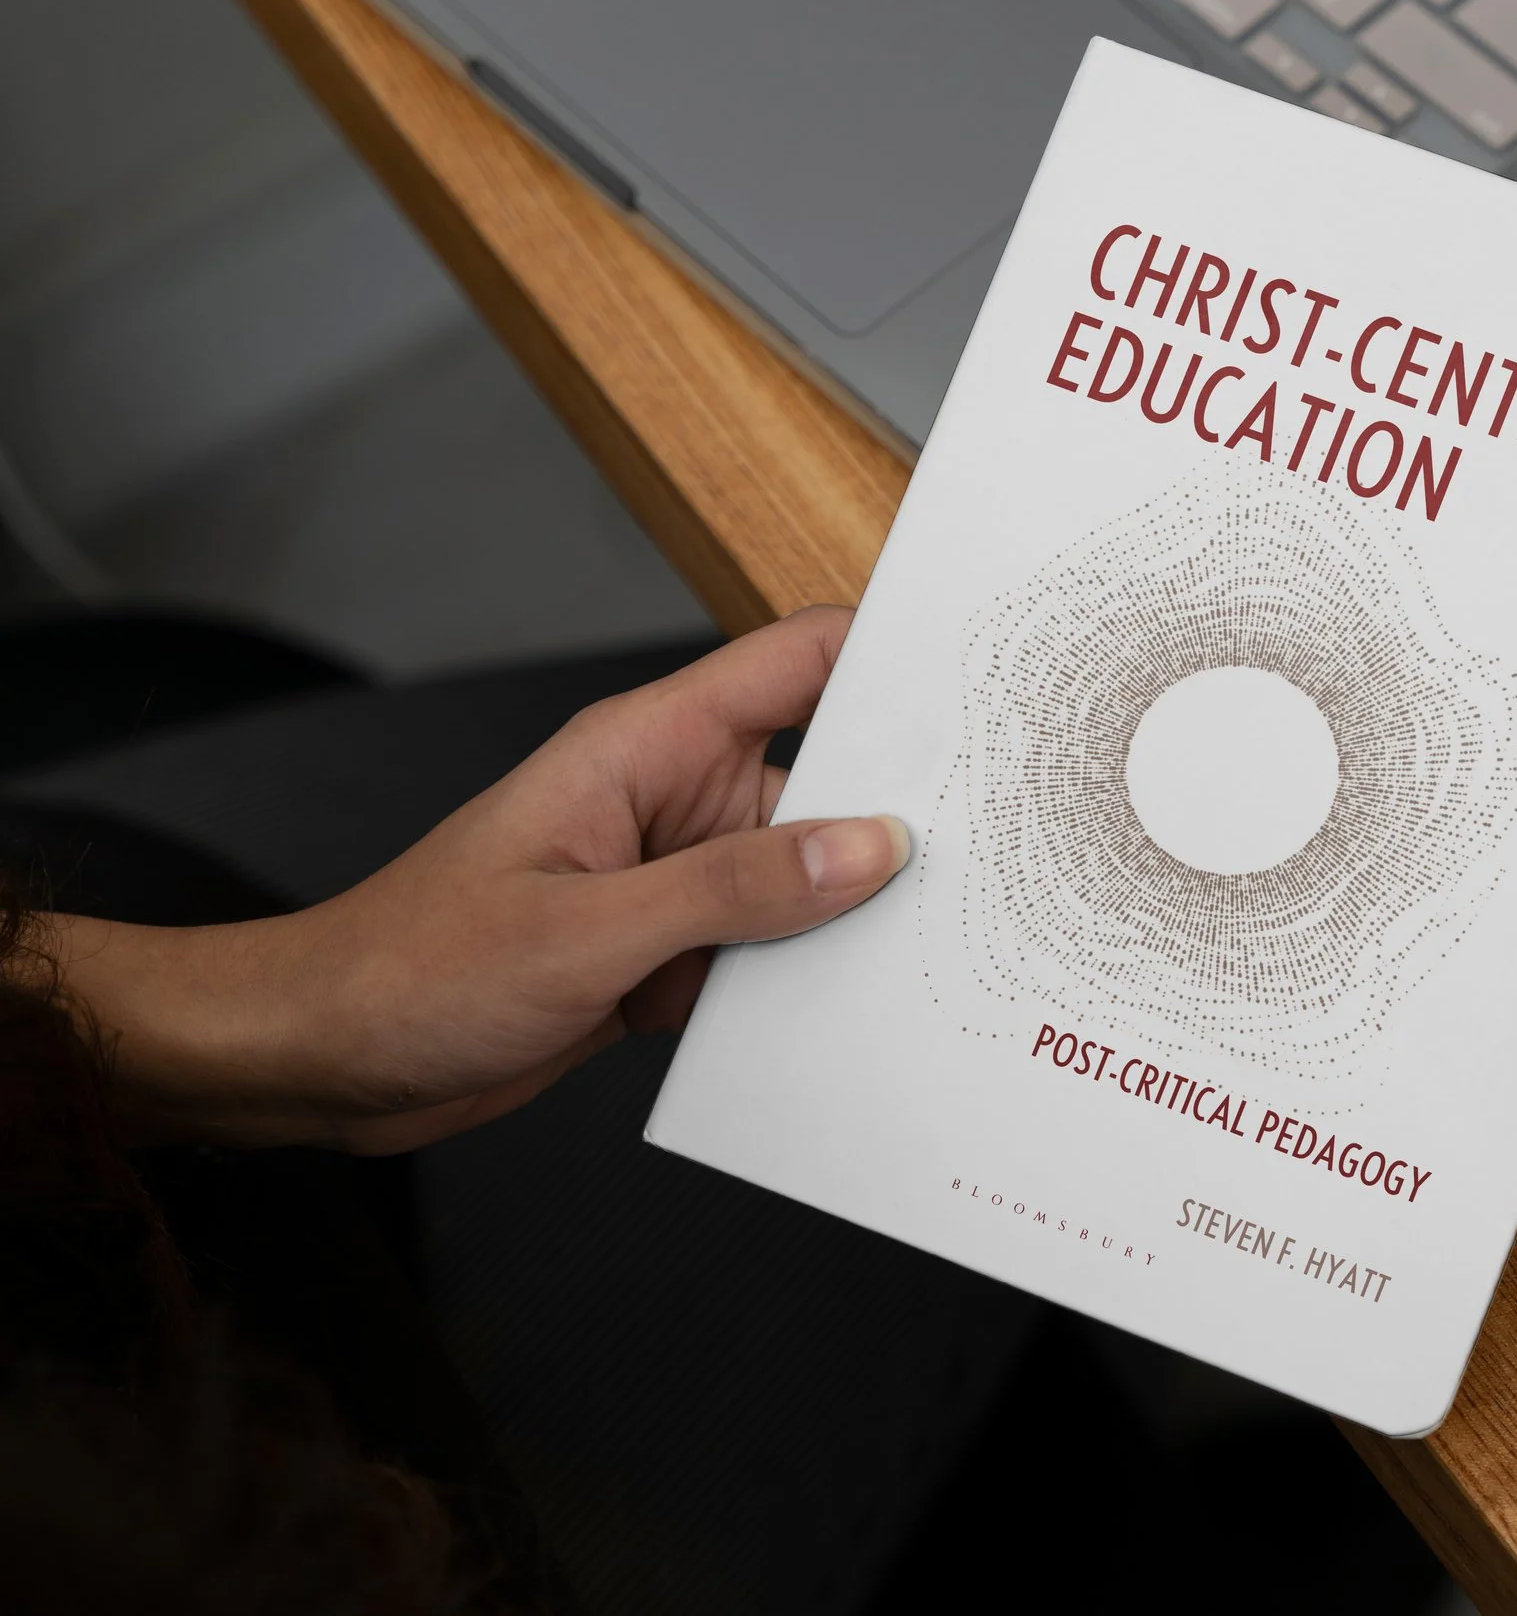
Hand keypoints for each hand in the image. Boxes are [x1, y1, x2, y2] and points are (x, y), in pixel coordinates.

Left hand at [56, 607, 906, 1153]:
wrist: (323, 1058)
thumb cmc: (410, 969)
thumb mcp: (586, 931)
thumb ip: (735, 888)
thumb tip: (869, 847)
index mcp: (647, 748)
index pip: (797, 662)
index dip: (892, 652)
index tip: (981, 676)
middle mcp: (673, 801)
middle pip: (825, 776)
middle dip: (904, 807)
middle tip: (1000, 844)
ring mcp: (673, 878)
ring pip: (806, 874)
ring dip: (856, 912)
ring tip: (942, 945)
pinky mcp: (667, 951)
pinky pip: (768, 948)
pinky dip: (807, 976)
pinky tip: (852, 1011)